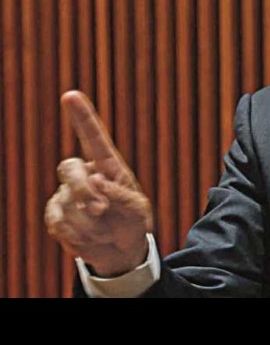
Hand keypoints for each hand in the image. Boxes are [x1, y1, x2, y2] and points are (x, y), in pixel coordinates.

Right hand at [44, 91, 152, 276]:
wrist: (120, 250)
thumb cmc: (132, 222)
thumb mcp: (137, 209)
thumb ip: (120, 194)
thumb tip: (96, 180)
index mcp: (107, 166)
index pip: (93, 138)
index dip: (82, 116)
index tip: (70, 95)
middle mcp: (84, 174)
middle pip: (69, 168)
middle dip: (82, 190)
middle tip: (100, 209)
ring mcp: (66, 194)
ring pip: (64, 201)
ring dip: (87, 221)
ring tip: (104, 229)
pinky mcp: (56, 214)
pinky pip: (57, 221)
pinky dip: (76, 234)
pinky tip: (89, 237)